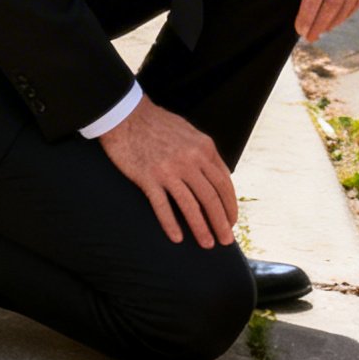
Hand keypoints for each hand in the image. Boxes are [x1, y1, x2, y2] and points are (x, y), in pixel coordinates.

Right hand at [98, 97, 237, 247]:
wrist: (127, 115)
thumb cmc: (158, 124)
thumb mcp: (190, 133)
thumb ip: (204, 153)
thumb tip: (219, 176)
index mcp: (204, 148)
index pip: (224, 183)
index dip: (230, 205)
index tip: (231, 221)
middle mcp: (190, 160)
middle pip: (212, 197)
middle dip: (222, 222)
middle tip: (226, 241)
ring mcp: (169, 169)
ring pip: (191, 206)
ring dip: (201, 228)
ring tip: (208, 244)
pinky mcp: (148, 177)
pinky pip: (163, 206)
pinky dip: (171, 224)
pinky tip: (177, 238)